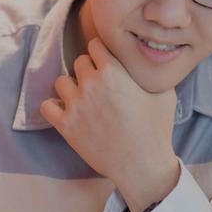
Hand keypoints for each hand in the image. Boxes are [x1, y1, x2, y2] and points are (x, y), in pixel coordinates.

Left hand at [40, 37, 179, 211]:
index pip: (95, 45)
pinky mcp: (65, 125)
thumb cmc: (156, 130)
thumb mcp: (165, 94)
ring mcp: (75, 105)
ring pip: (61, 81)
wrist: (142, 165)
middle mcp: (91, 84)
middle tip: (99, 84)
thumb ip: (151, 73)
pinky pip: (46, 106)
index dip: (101, 52)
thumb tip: (150, 61)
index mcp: (113, 72)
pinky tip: (66, 110)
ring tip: (83, 97)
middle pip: (79, 62)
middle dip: (89, 70)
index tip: (106, 61)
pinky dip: (53, 106)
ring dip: (71, 86)